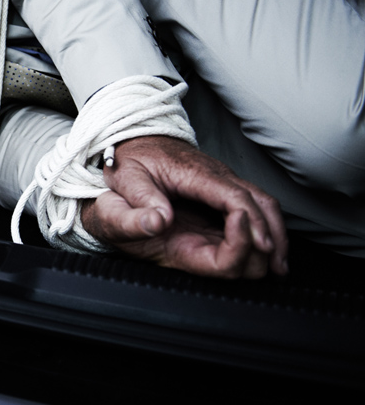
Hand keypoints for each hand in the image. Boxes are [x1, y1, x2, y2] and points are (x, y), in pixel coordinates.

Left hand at [80, 135, 287, 277]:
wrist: (135, 140)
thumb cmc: (132, 159)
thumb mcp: (126, 177)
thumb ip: (140, 200)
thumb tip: (159, 220)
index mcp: (194, 173)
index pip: (233, 197)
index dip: (250, 222)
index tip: (260, 245)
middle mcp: (216, 175)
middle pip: (259, 201)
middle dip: (272, 232)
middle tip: (276, 264)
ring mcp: (223, 180)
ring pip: (262, 203)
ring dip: (275, 231)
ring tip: (279, 264)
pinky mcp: (222, 188)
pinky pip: (253, 205)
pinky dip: (265, 225)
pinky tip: (268, 246)